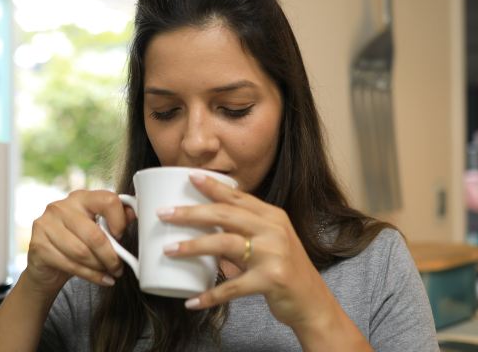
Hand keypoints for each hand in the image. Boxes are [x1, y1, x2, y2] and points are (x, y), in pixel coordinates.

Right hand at [24, 190, 130, 296]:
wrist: (47, 266)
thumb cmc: (77, 243)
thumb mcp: (97, 229)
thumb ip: (116, 219)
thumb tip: (134, 213)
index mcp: (80, 197)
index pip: (107, 200)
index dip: (119, 221)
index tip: (122, 236)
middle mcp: (60, 207)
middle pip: (95, 234)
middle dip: (111, 255)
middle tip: (119, 267)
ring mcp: (46, 225)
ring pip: (82, 252)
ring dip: (100, 267)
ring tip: (109, 273)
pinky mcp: (38, 246)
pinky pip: (70, 264)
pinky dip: (90, 275)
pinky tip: (100, 279)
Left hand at [158, 172, 325, 328]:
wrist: (313, 302)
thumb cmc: (285, 270)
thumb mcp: (270, 243)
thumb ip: (242, 234)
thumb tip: (204, 231)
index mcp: (272, 217)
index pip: (237, 197)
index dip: (213, 186)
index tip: (189, 176)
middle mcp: (274, 230)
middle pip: (225, 215)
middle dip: (191, 213)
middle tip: (164, 213)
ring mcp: (273, 254)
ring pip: (224, 244)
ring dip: (193, 246)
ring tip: (169, 249)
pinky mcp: (271, 280)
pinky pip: (232, 287)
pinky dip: (210, 295)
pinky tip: (191, 301)